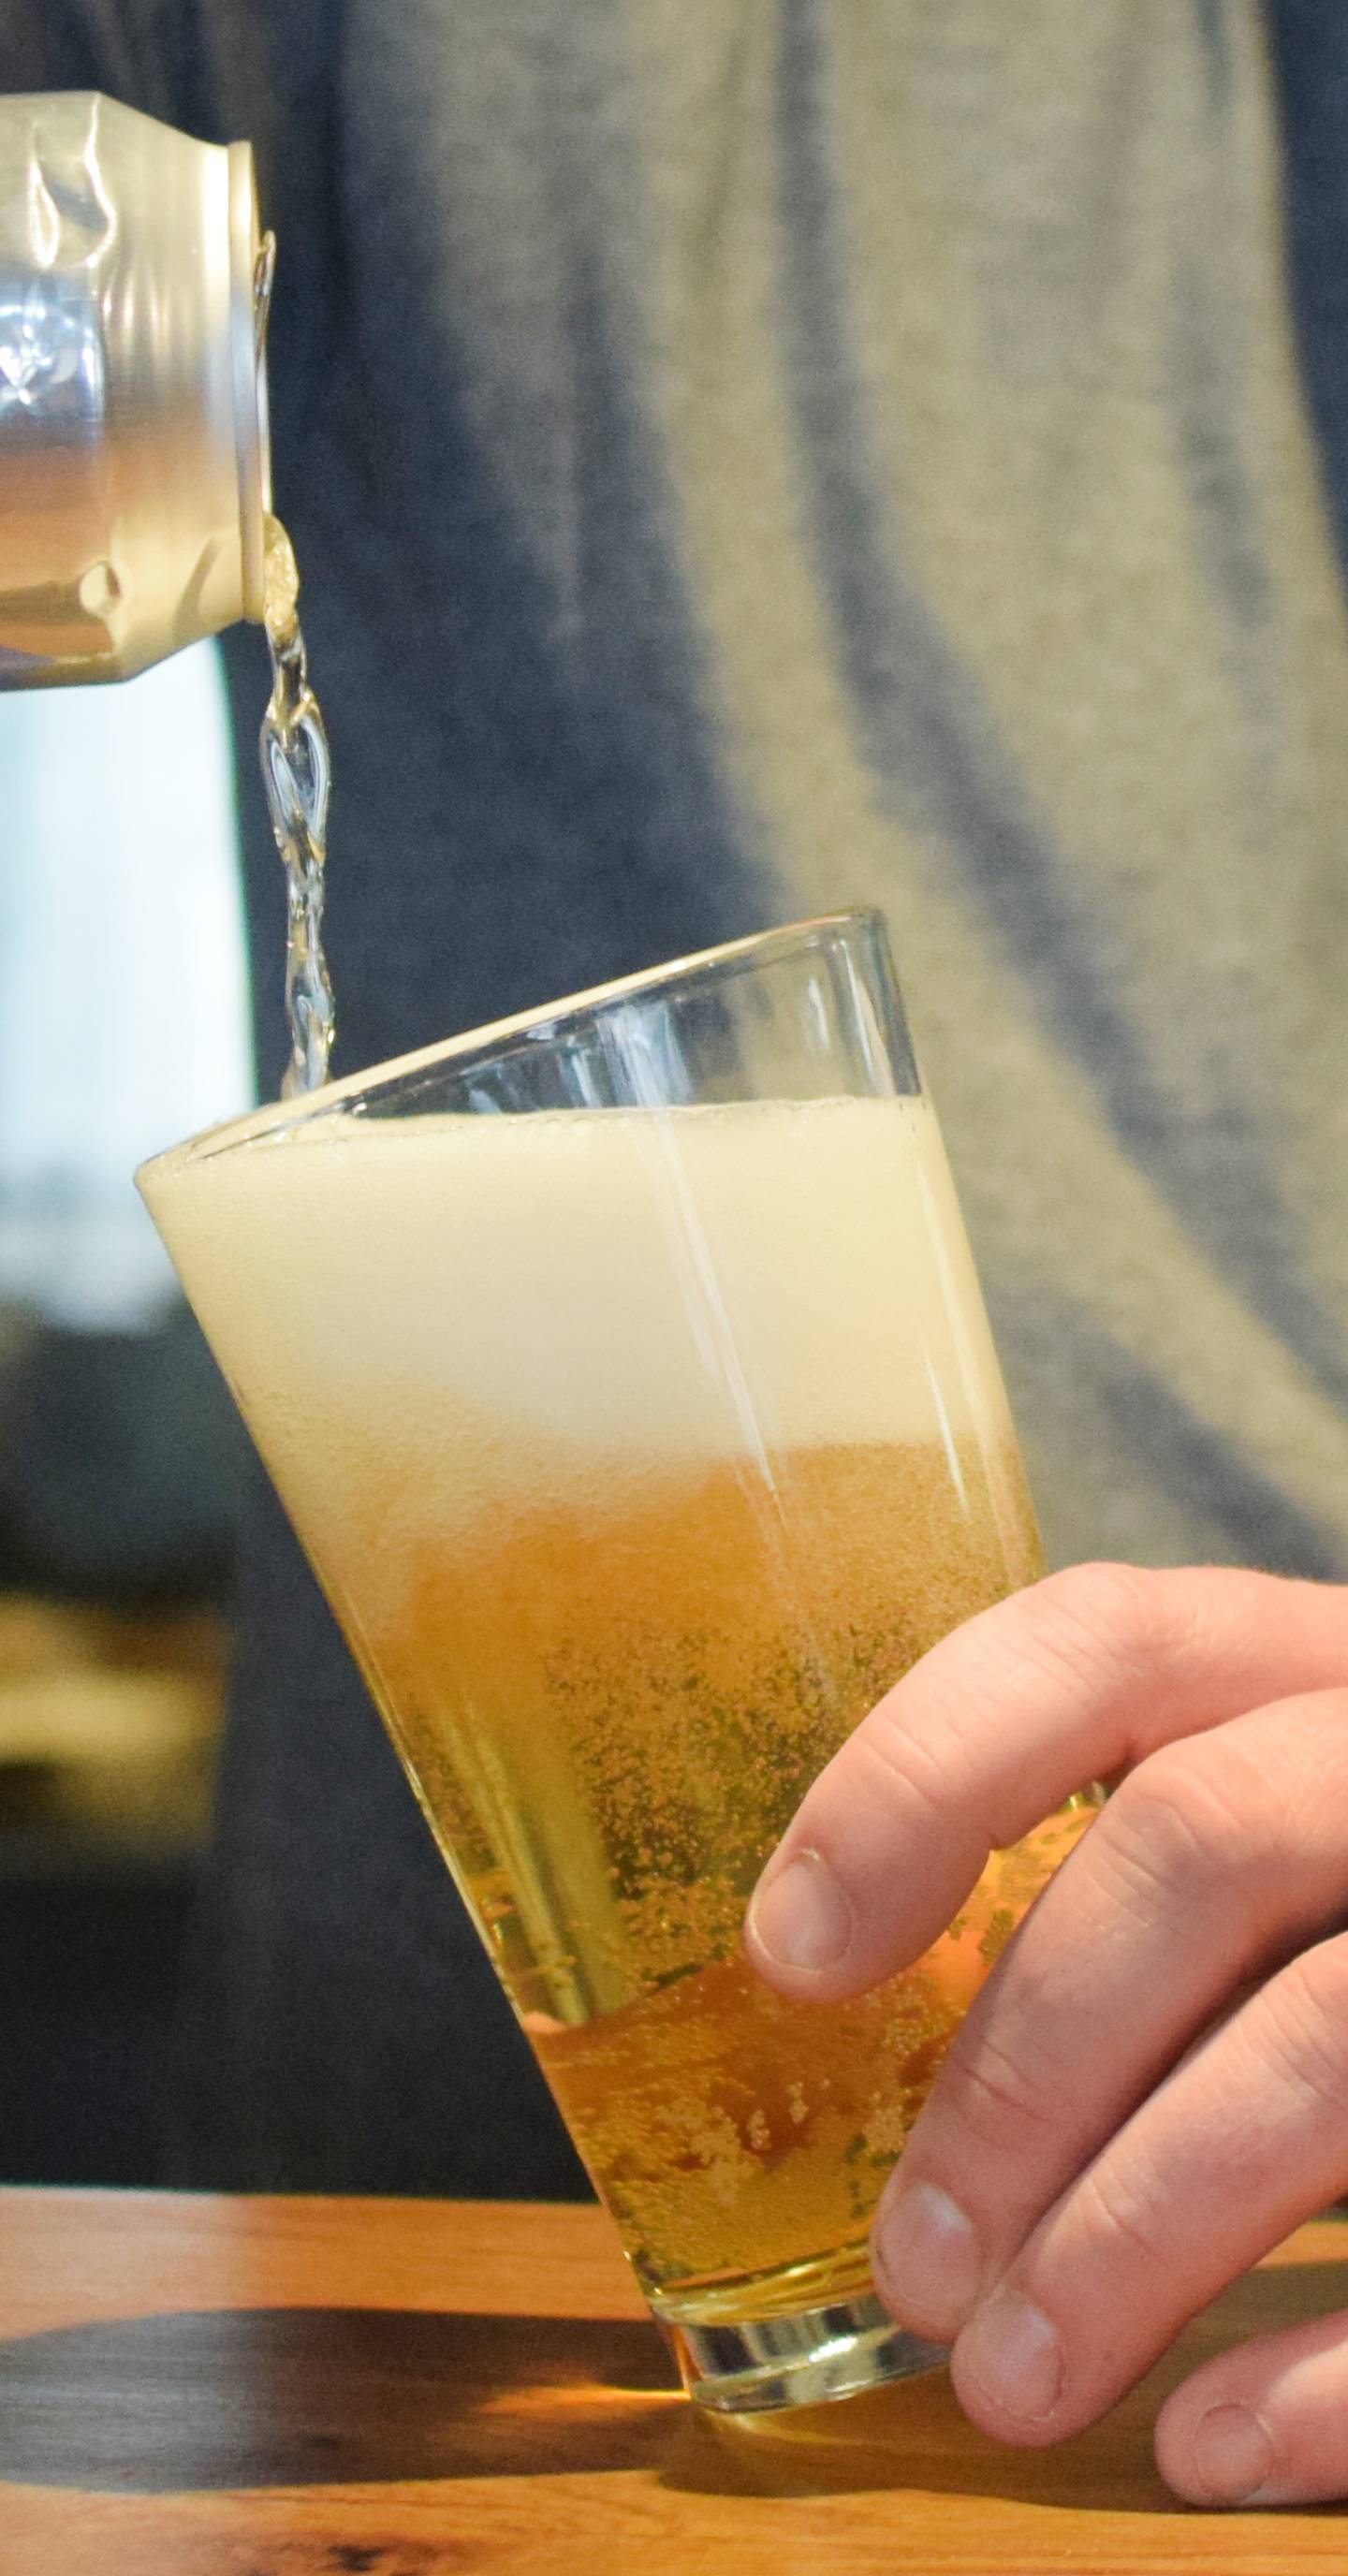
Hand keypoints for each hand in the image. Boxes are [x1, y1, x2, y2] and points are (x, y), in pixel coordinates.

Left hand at [743, 1562, 1347, 2506]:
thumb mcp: (1291, 1828)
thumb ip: (1143, 1878)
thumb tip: (840, 2005)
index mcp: (1321, 1663)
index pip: (1102, 1641)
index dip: (923, 1773)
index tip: (791, 1951)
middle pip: (1197, 1847)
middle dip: (1022, 2065)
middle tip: (910, 2262)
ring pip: (1322, 2042)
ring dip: (1136, 2234)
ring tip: (1005, 2379)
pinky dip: (1338, 2366)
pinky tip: (1208, 2447)